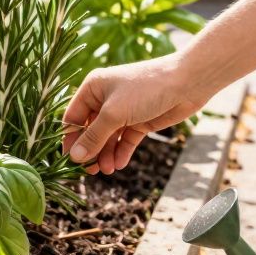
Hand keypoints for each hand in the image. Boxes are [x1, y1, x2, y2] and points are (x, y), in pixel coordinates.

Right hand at [63, 55, 209, 173]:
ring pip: (108, 138)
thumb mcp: (114, 114)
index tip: (69, 161)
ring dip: (106, 154)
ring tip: (108, 170)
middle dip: (91, 150)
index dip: (70, 140)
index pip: (73, 118)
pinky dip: (122, 152)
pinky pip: (126, 140)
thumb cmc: (145, 89)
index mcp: (92, 89)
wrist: (186, 83)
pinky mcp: (140, 121)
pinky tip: (119, 164)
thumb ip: (94, 137)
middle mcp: (105, 99)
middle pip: (90, 130)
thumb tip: (74, 157)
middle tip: (90, 171)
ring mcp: (123, 111)